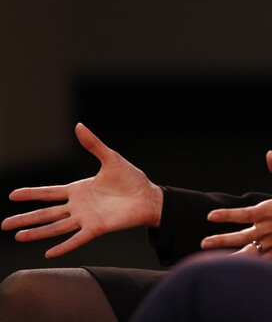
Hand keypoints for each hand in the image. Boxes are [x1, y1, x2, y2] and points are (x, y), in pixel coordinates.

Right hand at [2, 123, 163, 257]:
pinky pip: (77, 239)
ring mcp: (86, 218)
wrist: (149, 197)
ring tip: (18, 236)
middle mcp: (78, 206)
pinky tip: (48, 253)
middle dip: (25, 218)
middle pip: (46, 213)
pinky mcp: (97, 228)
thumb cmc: (132, 180)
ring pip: (56, 227)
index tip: (12, 195)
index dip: (31, 194)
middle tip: (4, 225)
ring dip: (37, 232)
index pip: (49, 192)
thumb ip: (93, 144)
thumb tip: (79, 125)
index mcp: (78, 190)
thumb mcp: (111, 159)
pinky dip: (63, 246)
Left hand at [201, 150, 271, 257]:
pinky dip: (249, 263)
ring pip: (248, 252)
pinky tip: (239, 266)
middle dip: (220, 241)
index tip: (211, 216)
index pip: (242, 214)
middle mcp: (269, 229)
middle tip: (204, 243)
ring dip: (231, 256)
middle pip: (240, 237)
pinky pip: (261, 259)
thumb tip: (268, 154)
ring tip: (214, 262)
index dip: (225, 215)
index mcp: (270, 211)